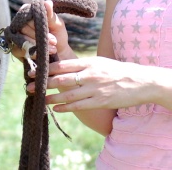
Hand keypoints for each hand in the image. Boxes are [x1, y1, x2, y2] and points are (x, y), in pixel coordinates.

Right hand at [12, 0, 71, 60]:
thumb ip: (51, 15)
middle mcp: (19, 22)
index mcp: (28, 12)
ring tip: (52, 49)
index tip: (51, 30)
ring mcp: (15, 35)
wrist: (58, 54)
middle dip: (39, 36)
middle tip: (54, 42)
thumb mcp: (57, 25)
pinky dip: (32, 53)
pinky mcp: (14, 49)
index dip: (38, 23)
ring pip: (21, 38)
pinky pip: (18, 50)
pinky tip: (41, 55)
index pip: (27, 14)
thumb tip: (48, 3)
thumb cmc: (58, 36)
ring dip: (37, 45)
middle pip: (24, 27)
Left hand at [26, 56, 153, 112]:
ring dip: (51, 98)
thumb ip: (83, 65)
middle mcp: (90, 74)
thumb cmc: (119, 71)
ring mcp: (95, 89)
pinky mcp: (100, 101)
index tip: (33, 71)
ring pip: (68, 94)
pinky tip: (56, 109)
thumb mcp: (100, 62)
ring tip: (39, 100)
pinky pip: (79, 106)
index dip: (46, 69)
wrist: (141, 81)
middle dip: (43, 83)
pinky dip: (65, 107)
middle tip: (30, 86)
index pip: (62, 65)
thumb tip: (64, 66)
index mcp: (89, 62)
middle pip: (61, 79)